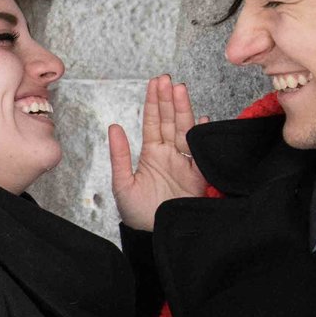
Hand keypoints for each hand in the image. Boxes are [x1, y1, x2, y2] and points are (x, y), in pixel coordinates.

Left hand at [107, 75, 209, 230]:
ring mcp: (185, 163)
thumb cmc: (138, 215)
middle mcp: (170, 154)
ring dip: (183, 110)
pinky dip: (201, 136)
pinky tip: (201, 120)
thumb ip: (120, 155)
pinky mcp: (199, 175)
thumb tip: (114, 127)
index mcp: (152, 154)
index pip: (153, 122)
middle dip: (169, 100)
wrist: (157, 236)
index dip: (154, 102)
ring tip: (180, 90)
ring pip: (184, 130)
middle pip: (170, 121)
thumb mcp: (123, 184)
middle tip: (167, 80)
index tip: (155, 83)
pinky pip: (200, 152)